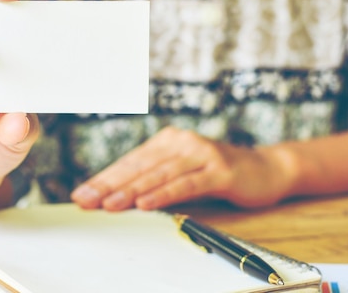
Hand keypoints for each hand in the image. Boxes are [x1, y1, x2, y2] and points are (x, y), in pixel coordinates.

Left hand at [70, 126, 295, 210]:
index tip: (81, 195)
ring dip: (131, 191)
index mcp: (167, 141)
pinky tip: (145, 204)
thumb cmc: (217, 174)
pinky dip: (163, 194)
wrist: (267, 168)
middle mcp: (180, 142)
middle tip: (85, 201)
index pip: (129, 162)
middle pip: (138, 167)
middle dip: (108, 186)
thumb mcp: (182, 173)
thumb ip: (155, 181)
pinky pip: (186, 184)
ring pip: (158, 175)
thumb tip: (115, 198)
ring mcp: (200, 154)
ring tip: (108, 205)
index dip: (103, 179)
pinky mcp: (219, 170)